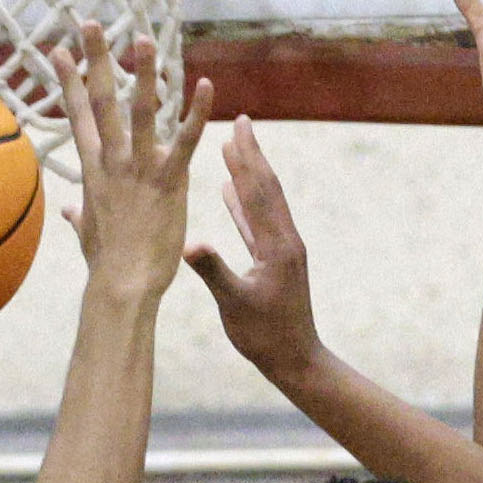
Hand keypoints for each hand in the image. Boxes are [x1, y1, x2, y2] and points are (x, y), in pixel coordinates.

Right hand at [61, 27, 211, 304]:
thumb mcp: (88, 234)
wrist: (123, 286)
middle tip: (90, 22)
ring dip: (143, 74)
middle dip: (95, 60)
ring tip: (144, 39)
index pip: (78, 116)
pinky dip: (198, 113)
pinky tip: (207, 85)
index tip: (59, 50)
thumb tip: (68, 211)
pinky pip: (186, 141)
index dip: (68, 81)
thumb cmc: (106, 266)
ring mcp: (140, 169)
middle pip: (101, 101)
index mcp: (94, 171)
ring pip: (142, 112)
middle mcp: (113, 162)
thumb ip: (80, 215)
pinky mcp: (169, 182)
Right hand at [184, 119, 321, 386]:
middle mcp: (284, 241)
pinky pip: (257, 223)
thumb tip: (187, 244)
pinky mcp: (275, 261)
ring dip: (248, 173)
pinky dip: (243, 204)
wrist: (296, 361)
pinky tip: (230, 192)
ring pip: (263, 202)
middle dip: (252, 154)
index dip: (246, 159)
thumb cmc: (265, 337)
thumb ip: (213, 271)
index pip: (259, 193)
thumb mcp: (235, 305)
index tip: (236, 128)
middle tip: (241, 121)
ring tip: (234, 147)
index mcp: (276, 246)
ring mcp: (281, 250)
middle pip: (266, 187)